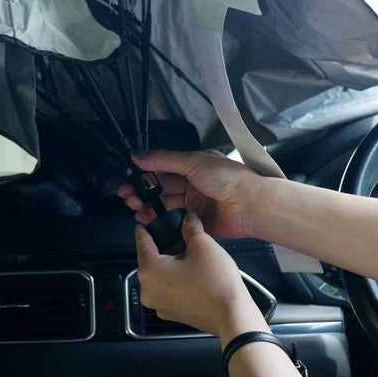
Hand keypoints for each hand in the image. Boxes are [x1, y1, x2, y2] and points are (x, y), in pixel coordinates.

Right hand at [118, 150, 263, 238]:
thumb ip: (164, 159)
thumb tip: (139, 154)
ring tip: (134, 207)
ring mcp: (195, 204)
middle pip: (161, 188)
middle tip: (128, 196)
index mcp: (194, 166)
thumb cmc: (230, 179)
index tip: (129, 179)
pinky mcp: (196, 222)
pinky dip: (159, 221)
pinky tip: (147, 219)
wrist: (250, 204)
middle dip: (143, 192)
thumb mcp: (193, 162)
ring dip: (148, 206)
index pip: (163, 169)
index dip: (145, 174)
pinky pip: (173, 221)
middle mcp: (193, 184)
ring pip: (165, 205)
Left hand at [135, 211, 267, 340]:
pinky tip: (194, 277)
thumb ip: (190, 228)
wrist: (232, 316)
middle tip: (181, 242)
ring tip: (192, 261)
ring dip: (171, 267)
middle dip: (164, 250)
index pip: (142, 244)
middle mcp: (149, 290)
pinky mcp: (171, 313)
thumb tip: (188, 221)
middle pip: (150, 261)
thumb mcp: (203, 244)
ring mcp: (159, 305)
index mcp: (150, 271)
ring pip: (159, 277)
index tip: (143, 226)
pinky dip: (176, 282)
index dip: (145, 231)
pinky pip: (168, 291)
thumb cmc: (216, 285)